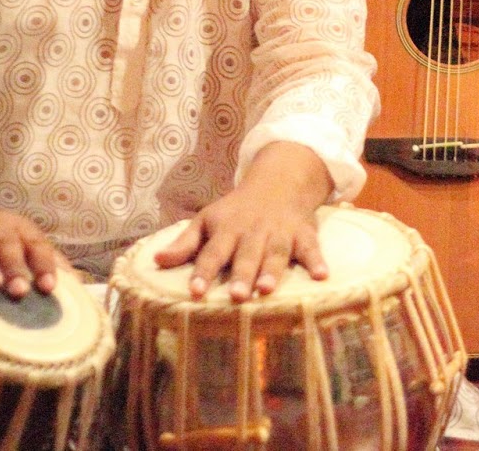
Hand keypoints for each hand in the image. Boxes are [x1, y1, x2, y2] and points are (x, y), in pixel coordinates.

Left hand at [154, 141, 333, 301]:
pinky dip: (317, 261)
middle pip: (246, 255)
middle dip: (241, 275)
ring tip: (266, 291)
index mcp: (227, 230)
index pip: (212, 252)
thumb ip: (185, 243)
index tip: (195, 292)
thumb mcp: (207, 220)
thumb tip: (156, 261)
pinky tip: (322, 276)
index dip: (203, 271)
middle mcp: (253, 232)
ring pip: (275, 253)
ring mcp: (280, 232)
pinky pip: (311, 247)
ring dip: (272, 271)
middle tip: (235, 296)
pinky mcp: (303, 234)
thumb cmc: (236, 210)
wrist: (278, 181)